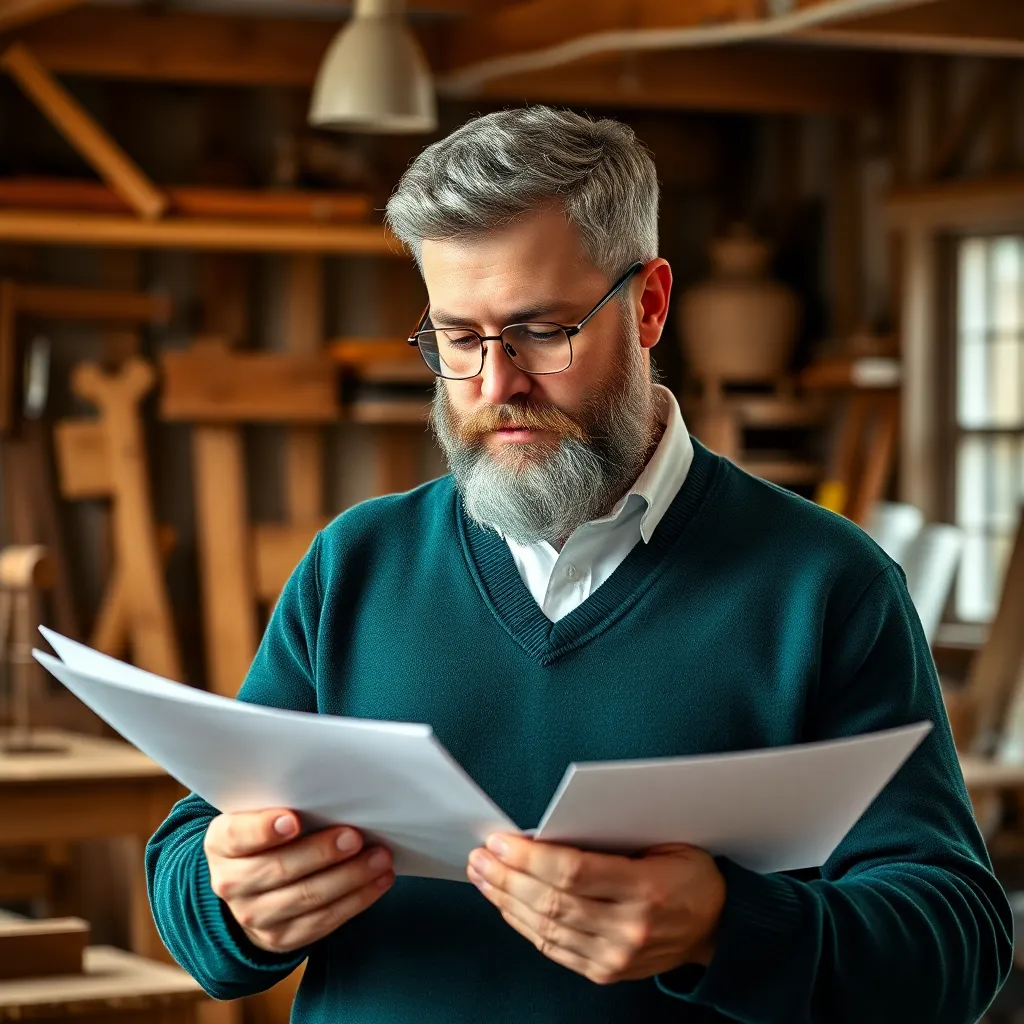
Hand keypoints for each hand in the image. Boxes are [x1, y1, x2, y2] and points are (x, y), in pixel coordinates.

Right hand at [204, 809, 393, 953]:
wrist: (249, 886)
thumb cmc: (266, 835)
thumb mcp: (258, 814)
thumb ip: (282, 803)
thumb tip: (333, 790)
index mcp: (221, 843)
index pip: (238, 836)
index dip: (264, 830)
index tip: (293, 820)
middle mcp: (231, 883)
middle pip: (280, 869)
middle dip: (321, 853)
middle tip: (355, 837)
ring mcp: (255, 916)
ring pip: (307, 898)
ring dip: (350, 877)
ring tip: (379, 857)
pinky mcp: (282, 938)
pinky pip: (323, 921)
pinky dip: (357, 899)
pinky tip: (379, 880)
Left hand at [467, 836, 724, 985]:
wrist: (716, 925)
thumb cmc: (687, 871)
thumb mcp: (662, 839)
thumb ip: (611, 836)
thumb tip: (549, 828)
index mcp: (644, 889)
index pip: (572, 873)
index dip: (529, 857)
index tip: (500, 840)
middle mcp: (628, 929)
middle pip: (551, 902)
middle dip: (506, 877)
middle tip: (480, 856)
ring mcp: (615, 956)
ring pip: (545, 928)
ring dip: (505, 900)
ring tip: (482, 875)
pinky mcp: (604, 971)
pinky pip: (552, 948)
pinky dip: (522, 924)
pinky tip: (505, 903)